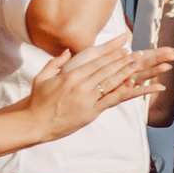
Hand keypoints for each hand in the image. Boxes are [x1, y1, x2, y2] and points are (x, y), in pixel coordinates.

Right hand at [26, 42, 163, 139]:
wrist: (35, 123)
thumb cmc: (38, 101)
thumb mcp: (42, 77)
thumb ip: (55, 62)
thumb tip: (66, 51)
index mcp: (70, 76)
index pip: (96, 62)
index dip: (112, 55)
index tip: (124, 49)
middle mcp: (81, 86)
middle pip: (107, 70)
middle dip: (124, 60)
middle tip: (138, 54)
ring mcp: (87, 100)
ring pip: (111, 83)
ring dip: (126, 72)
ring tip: (138, 65)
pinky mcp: (90, 112)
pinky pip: (109, 100)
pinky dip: (122, 92)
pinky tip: (132, 85)